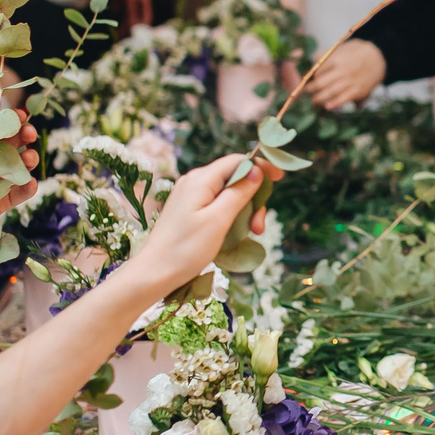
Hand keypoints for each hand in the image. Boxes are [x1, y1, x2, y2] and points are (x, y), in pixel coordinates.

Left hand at [0, 120, 39, 242]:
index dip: (9, 121)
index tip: (20, 114)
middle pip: (13, 145)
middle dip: (24, 136)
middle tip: (29, 132)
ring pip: (20, 167)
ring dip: (29, 160)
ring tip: (29, 158)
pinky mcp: (1, 202)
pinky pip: (19, 193)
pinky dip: (28, 187)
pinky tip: (30, 183)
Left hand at [124, 151, 266, 294]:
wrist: (154, 273)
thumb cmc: (186, 249)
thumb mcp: (219, 220)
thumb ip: (239, 192)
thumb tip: (256, 170)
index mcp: (201, 180)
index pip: (238, 161)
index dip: (261, 166)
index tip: (280, 178)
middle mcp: (194, 182)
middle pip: (235, 178)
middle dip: (253, 198)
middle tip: (259, 228)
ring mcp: (190, 197)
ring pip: (228, 194)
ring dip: (244, 211)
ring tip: (249, 235)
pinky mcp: (188, 211)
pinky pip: (217, 206)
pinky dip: (231, 217)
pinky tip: (234, 236)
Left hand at [305, 38, 386, 109]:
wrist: (379, 58)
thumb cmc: (358, 52)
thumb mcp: (342, 47)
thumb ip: (327, 54)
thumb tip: (313, 61)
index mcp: (337, 58)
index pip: (318, 71)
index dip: (311, 76)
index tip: (308, 79)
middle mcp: (342, 71)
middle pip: (321, 83)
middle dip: (311, 89)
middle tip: (307, 91)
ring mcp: (350, 82)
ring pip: (330, 93)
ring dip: (319, 98)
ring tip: (314, 101)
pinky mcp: (358, 91)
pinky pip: (343, 99)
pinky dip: (334, 104)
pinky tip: (328, 106)